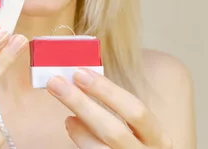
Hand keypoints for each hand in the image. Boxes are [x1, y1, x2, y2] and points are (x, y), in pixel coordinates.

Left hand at [47, 69, 172, 148]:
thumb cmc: (133, 138)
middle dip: (81, 104)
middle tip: (56, 83)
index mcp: (158, 138)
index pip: (136, 111)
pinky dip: (79, 139)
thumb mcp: (135, 124)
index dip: (107, 91)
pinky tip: (71, 123)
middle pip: (114, 131)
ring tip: (63, 106)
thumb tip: (83, 75)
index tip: (79, 73)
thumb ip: (116, 104)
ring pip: (100, 148)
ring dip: (76, 125)